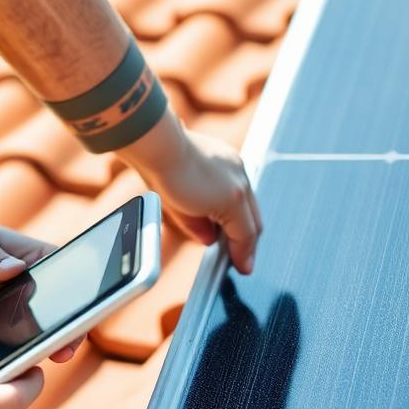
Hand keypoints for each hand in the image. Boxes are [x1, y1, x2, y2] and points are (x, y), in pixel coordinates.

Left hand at [0, 215, 82, 362]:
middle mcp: (30, 287)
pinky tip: (11, 367)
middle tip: (64, 348)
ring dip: (40, 347)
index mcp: (32, 259)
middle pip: (57, 311)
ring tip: (39, 360)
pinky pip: (8, 346)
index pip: (66, 276)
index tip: (83, 312)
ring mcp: (13, 310)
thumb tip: (13, 268)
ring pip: (36, 333)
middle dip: (65, 330)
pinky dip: (11, 356)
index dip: (79, 294)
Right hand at [119, 113, 261, 273]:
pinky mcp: (234, 196)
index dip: (234, 221)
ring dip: (244, 246)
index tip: (229, 238)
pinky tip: (239, 262)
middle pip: (249, 211)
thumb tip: (209, 239)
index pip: (235, 197)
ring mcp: (237, 182)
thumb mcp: (176, 194)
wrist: (157, 145)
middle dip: (245, 238)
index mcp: (220, 162)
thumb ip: (196, 218)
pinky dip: (242, 249)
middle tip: (242, 258)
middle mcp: (235, 169)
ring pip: (250, 223)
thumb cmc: (158, 159)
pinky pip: (245, 231)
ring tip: (242, 263)